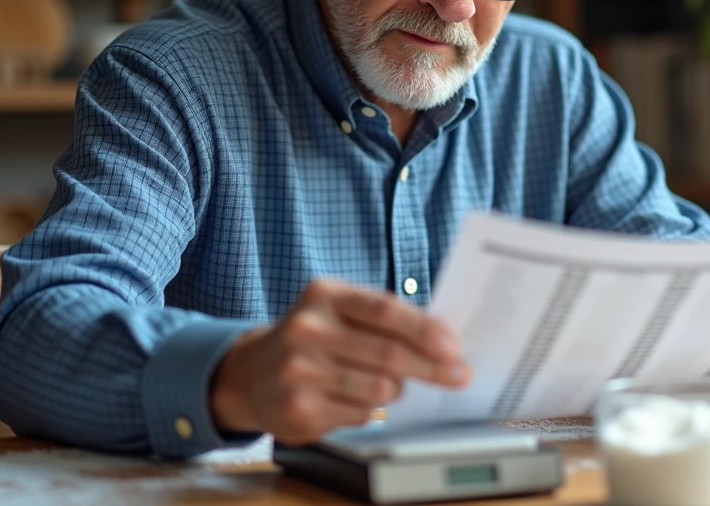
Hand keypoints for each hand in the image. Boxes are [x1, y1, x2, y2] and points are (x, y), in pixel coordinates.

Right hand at [209, 280, 469, 444]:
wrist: (251, 373)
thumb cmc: (312, 338)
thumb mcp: (338, 310)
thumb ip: (383, 318)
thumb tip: (442, 338)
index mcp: (324, 295)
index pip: (385, 311)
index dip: (424, 330)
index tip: (453, 346)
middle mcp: (307, 330)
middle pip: (387, 354)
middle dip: (431, 368)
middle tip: (458, 375)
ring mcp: (300, 371)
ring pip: (378, 389)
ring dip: (397, 390)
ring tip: (393, 384)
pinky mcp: (299, 409)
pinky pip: (360, 414)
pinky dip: (372, 410)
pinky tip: (358, 399)